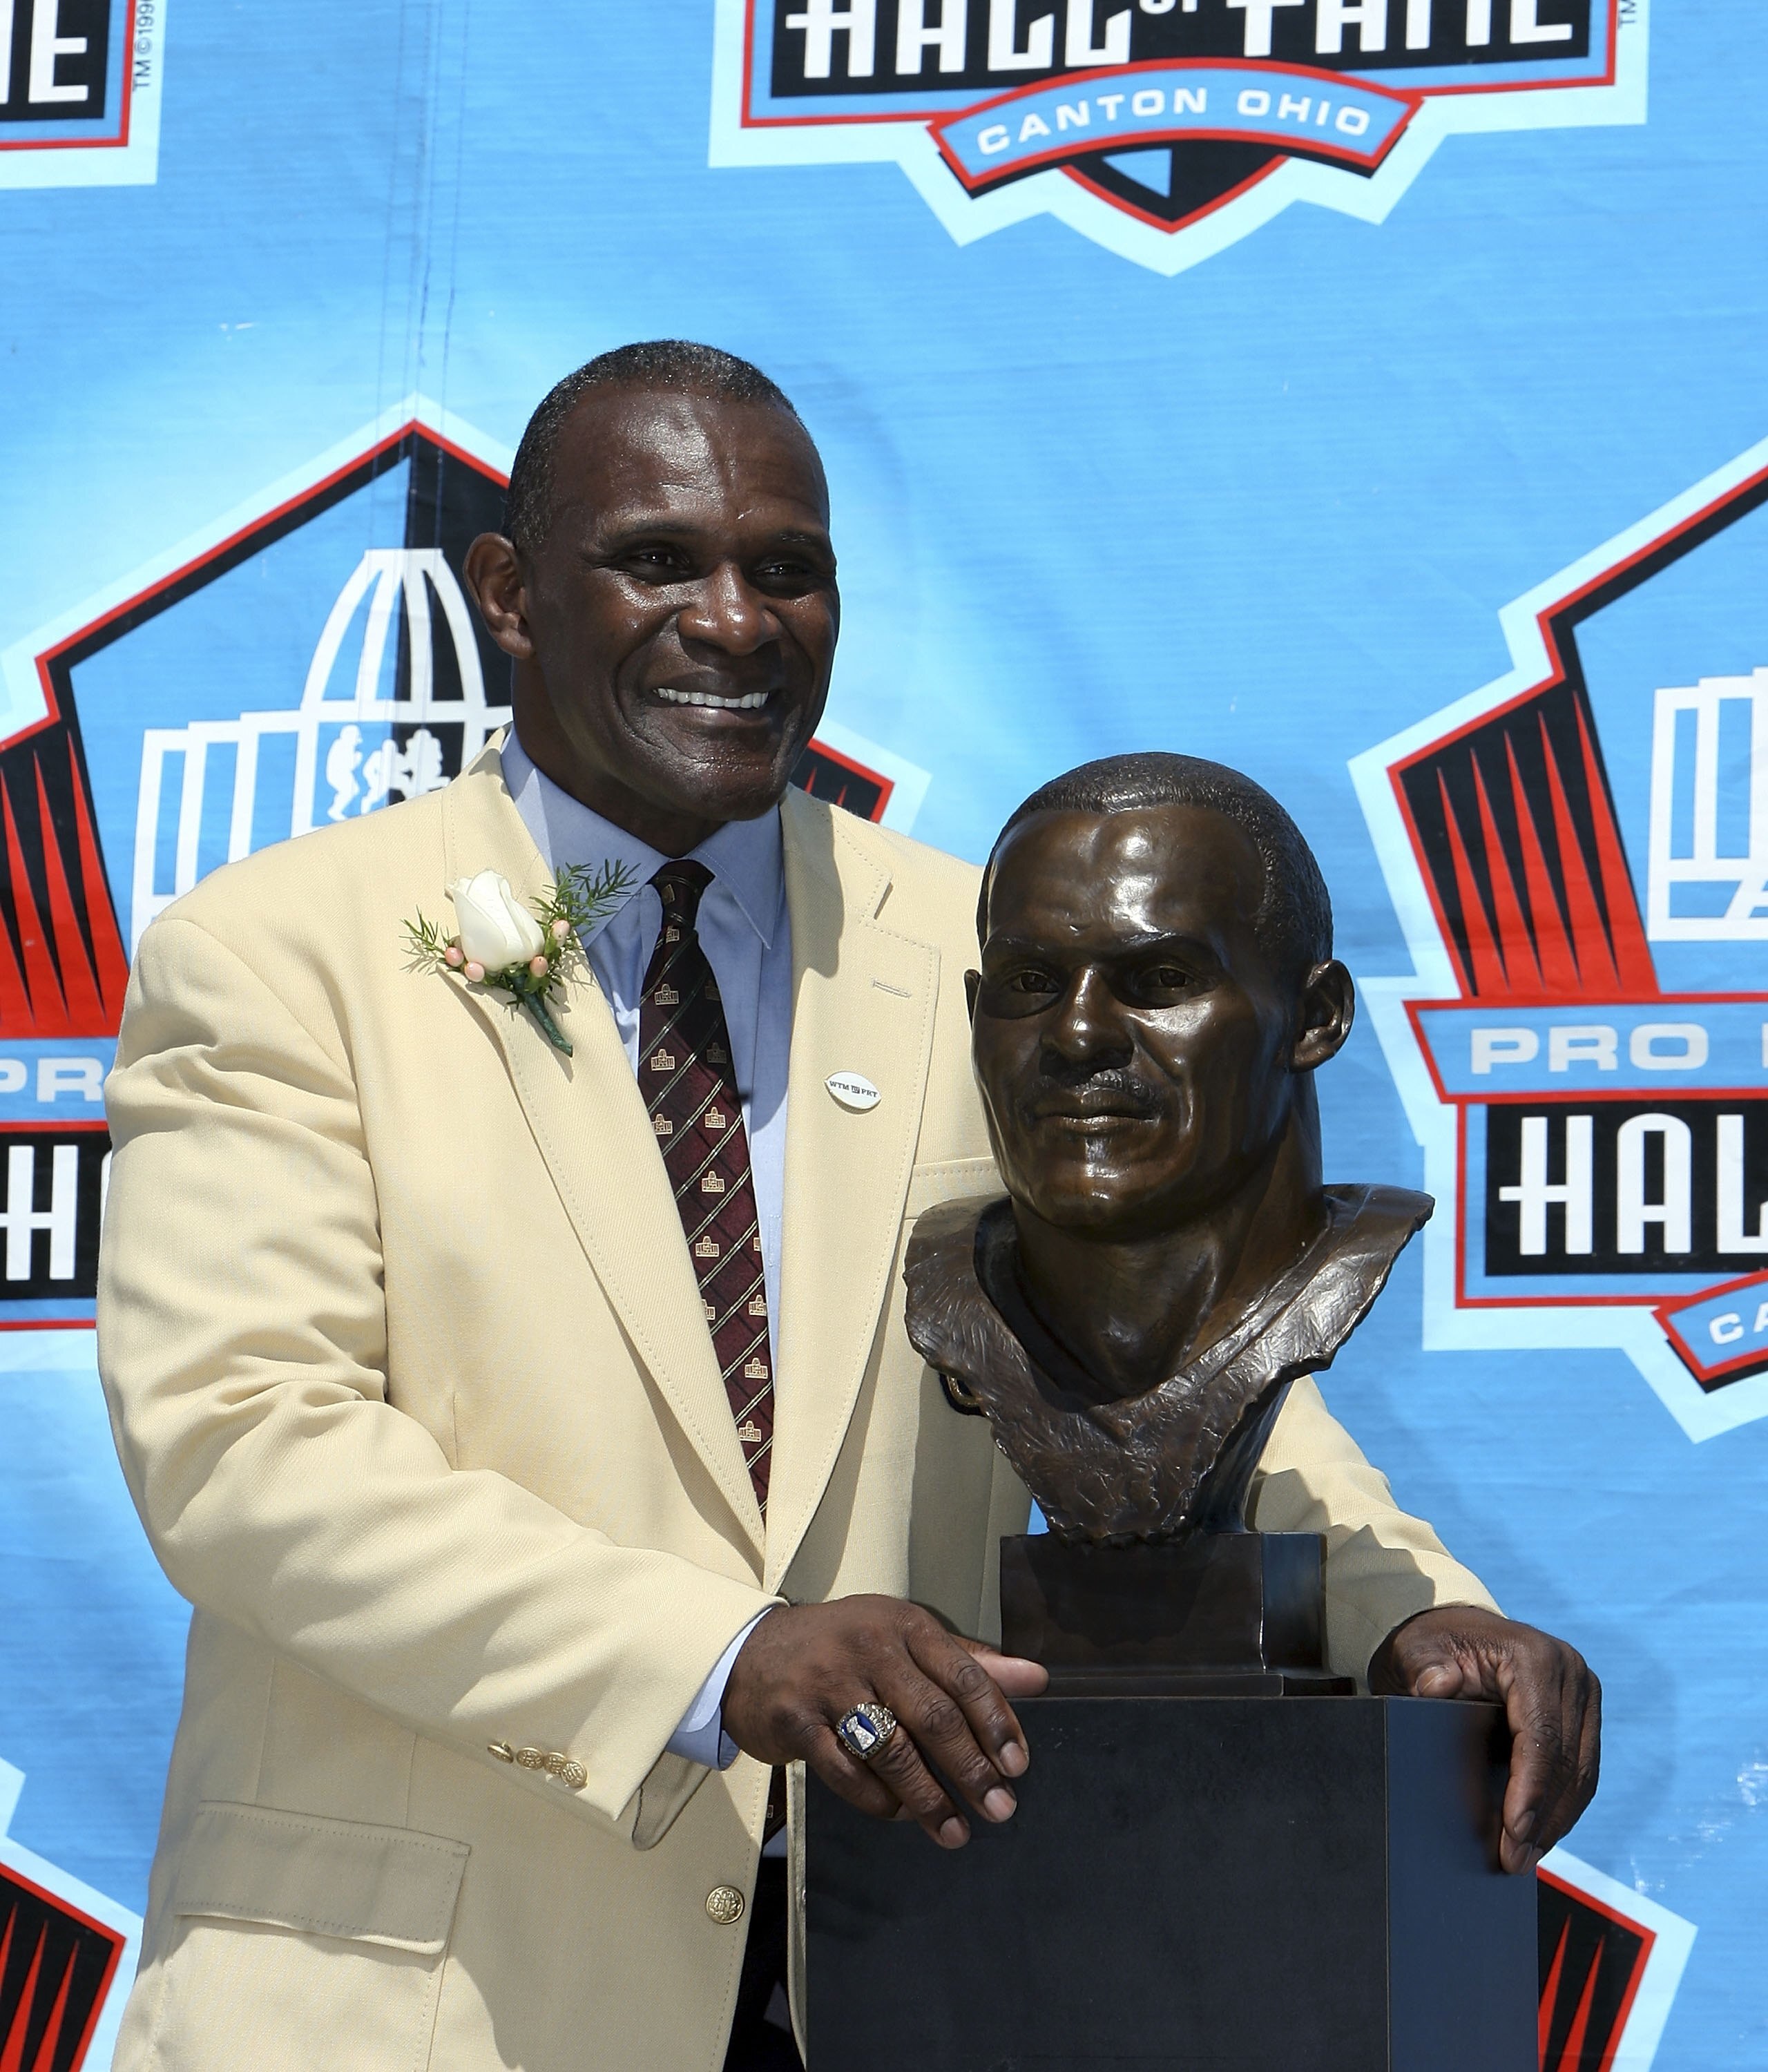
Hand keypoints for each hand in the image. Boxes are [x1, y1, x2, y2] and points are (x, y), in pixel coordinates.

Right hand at [721, 1595, 1048, 1848]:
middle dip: (971, 1768)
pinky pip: (846, 1771)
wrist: (750, 1653)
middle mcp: (869, 1647)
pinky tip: (899, 1814)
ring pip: (892, 1749)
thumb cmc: (843, 1647)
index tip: (1018, 1765)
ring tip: (955, 1831)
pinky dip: (877, 1799)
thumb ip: (970, 1662)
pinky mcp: (795, 1720)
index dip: (997, 1722)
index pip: (963, 1675)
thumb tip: (1037, 1678)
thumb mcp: (905, 1639)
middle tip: (1000, 1808)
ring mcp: (829, 1683)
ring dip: (928, 1798)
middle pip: (932, 1715)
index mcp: (904, 1625)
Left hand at [1369, 1604, 1599, 1873]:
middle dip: (1543, 1817)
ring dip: (1557, 1821)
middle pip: (1567, 1761)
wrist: (1450, 1634)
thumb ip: (1424, 1667)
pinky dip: (1562, 1806)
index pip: (1541, 1735)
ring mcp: (1582, 1694)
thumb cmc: (1430, 1645)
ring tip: (1526, 1858)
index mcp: (1534, 1655)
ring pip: (1582, 1773)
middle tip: (1515, 1861)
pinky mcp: (1584, 1715)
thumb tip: (1437, 1686)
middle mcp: (1569, 1670)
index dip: (1530, 1789)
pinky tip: (1539, 1835)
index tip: (1513, 1831)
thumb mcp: (1416, 1651)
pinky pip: (1581, 1770)